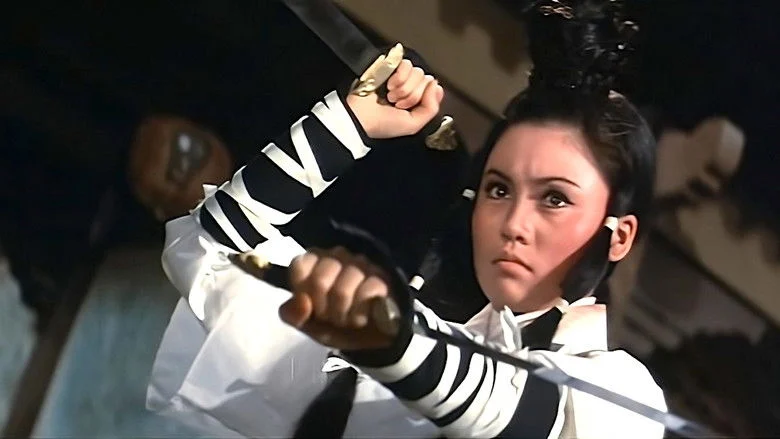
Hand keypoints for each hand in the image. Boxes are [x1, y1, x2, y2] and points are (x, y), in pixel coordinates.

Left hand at [279, 247, 393, 349]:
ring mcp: (362, 265)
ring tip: (348, 320)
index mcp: (315, 261)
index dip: (303, 292)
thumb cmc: (336, 325)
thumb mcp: (308, 325)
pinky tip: (363, 318)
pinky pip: (365, 296)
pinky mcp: (381, 279)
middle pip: (320, 281)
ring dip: (343, 316)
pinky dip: (360, 316)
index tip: (312, 306)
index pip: (300, 265)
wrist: (371, 339)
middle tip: (332, 317)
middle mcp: (338, 256)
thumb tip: (300, 302)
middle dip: (324, 310)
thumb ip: (293, 315)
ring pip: (342, 291)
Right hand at [346, 58, 443, 138]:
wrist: (361, 117)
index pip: (433, 89)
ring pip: (418, 72)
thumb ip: (432, 108)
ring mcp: (400, 75)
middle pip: (426, 80)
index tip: (409, 109)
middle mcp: (410, 86)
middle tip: (398, 104)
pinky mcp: (391, 66)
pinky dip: (398, 77)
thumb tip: (436, 86)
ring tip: (391, 97)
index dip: (423, 100)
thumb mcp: (414, 124)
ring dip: (403, 88)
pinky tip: (388, 86)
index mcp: (417, 100)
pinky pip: (406, 64)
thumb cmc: (383, 124)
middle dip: (411, 96)